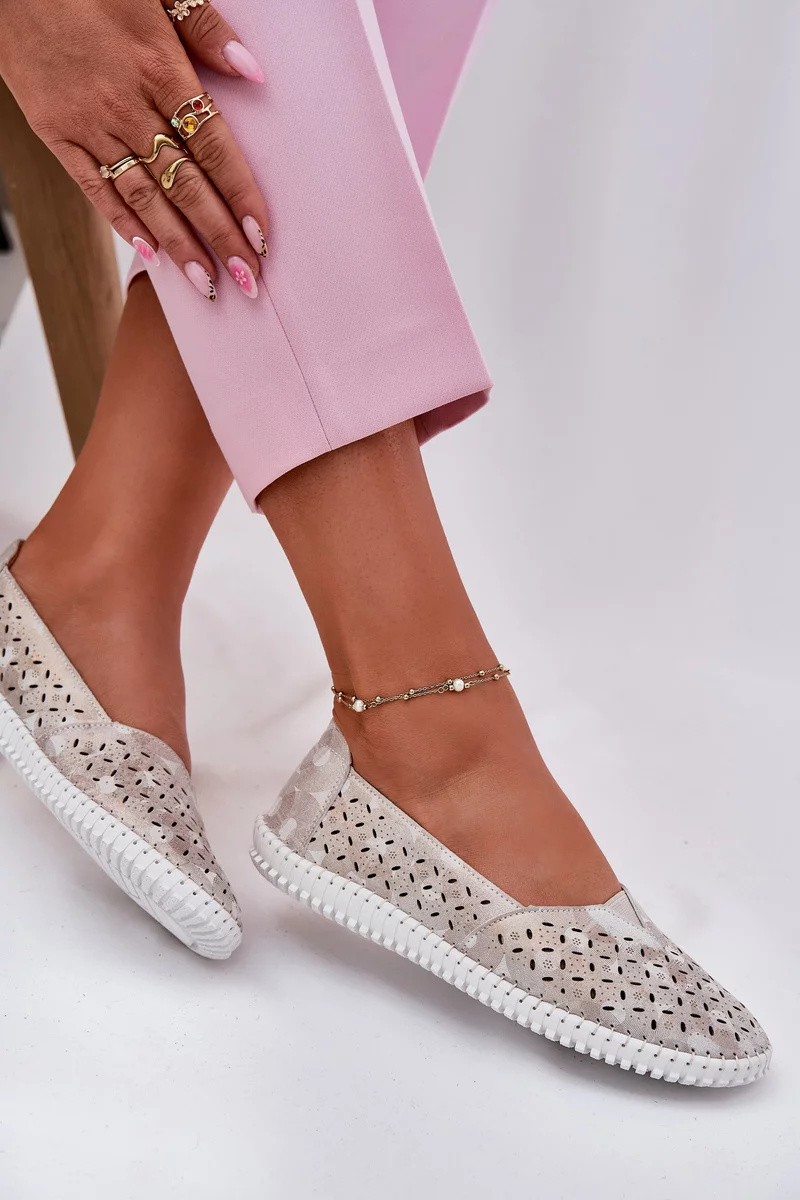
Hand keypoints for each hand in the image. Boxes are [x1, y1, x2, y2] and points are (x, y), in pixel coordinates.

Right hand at [0, 0, 268, 300]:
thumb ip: (204, 28)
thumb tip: (252, 71)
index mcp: (159, 67)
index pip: (214, 147)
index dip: (241, 197)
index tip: (262, 237)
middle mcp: (126, 105)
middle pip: (185, 184)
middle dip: (219, 236)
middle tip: (247, 279)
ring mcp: (89, 123)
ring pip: (144, 197)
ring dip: (179, 244)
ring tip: (206, 282)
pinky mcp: (55, 132)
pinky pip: (94, 188)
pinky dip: (123, 223)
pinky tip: (151, 254)